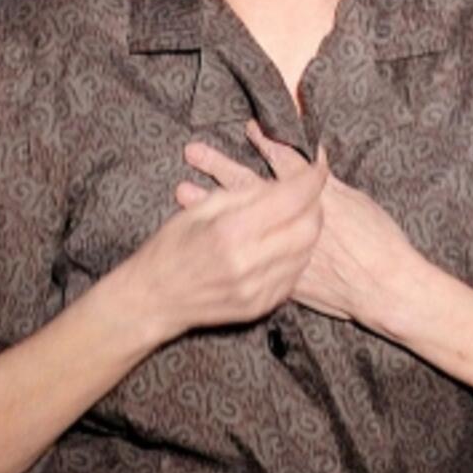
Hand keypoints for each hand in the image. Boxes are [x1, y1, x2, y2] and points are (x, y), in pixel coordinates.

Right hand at [121, 121, 324, 339]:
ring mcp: (257, 288)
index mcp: (231, 229)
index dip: (311, 179)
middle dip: (314, 205)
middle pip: (309, 227)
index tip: (317, 167)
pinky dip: (294, 255)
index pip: (291, 199)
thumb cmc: (171, 246)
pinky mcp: (261, 305)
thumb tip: (282, 183)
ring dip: (306, 230)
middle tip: (307, 194)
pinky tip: (280, 246)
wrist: (154, 298)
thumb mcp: (201, 209)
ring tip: (294, 217)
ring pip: (305, 252)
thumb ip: (245, 195)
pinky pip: (293, 275)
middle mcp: (248, 261)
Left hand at [177, 122, 420, 327]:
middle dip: (221, 167)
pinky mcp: (280, 273)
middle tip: (194, 151)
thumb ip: (328, 184)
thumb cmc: (380, 241)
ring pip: (241, 220)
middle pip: (250, 187)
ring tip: (183, 190)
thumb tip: (314, 164)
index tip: (247, 127)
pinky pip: (243, 252)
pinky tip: (205, 236)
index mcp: (314, 197)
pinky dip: (224, 241)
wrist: (386, 288)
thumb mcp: (355, 202)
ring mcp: (283, 247)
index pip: (284, 162)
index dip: (266, 143)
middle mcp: (292, 220)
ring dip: (211, 203)